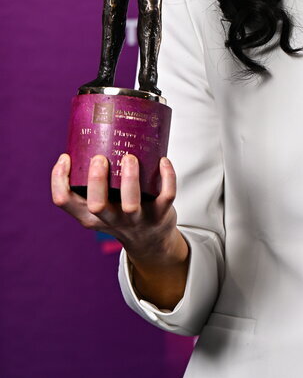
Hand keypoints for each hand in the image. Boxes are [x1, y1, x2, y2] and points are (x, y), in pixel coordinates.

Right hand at [51, 153, 188, 303]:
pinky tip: (163, 161)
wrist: (151, 242)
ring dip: (130, 179)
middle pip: (96, 206)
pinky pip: (166, 196)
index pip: (64, 201)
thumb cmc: (120, 213)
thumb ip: (94, 182)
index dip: (59, 179)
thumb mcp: (101, 205)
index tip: (66, 158)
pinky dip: (168, 177)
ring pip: (131, 204)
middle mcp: (111, 221)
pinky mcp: (160, 216)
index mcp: (90, 216)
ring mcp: (136, 220)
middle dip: (97, 180)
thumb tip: (91, 135)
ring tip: (130, 157)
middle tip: (100, 158)